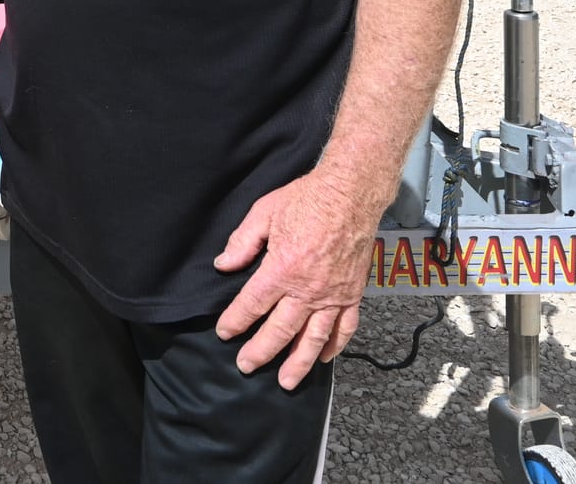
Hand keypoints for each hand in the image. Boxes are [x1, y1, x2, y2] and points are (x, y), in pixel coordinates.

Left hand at [212, 173, 378, 389]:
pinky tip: (323, 358)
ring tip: (286, 382)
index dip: (235, 321)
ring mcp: (333, 295)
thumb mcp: (264, 213)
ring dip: (298, 362)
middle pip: (280, 330)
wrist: (350, 194)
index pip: (252, 304)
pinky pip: (345, 327)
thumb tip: (223, 265)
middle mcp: (308, 289)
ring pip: (313, 338)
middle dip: (261, 351)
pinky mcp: (352, 294)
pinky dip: (334, 346)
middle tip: (246, 366)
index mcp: (282, 269)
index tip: (224, 333)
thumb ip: (242, 243)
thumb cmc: (305, 199)